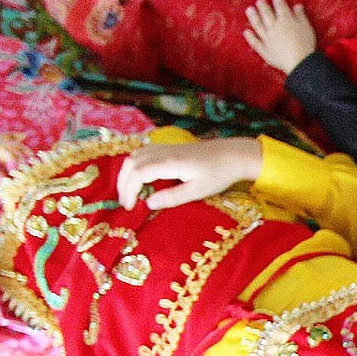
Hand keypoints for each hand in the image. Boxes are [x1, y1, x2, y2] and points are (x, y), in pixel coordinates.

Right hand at [116, 137, 263, 209]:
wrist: (233, 154)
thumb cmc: (218, 174)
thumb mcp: (197, 191)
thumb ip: (172, 197)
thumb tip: (148, 204)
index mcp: (169, 162)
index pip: (138, 174)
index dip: (129, 191)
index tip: (129, 208)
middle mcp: (163, 152)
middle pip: (131, 163)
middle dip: (123, 183)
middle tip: (125, 203)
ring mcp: (165, 147)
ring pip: (135, 156)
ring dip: (127, 173)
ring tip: (128, 193)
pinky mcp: (169, 147)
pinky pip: (143, 153)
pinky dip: (135, 165)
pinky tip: (139, 178)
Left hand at [243, 0, 316, 74]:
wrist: (300, 63)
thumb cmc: (306, 45)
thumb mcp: (307, 27)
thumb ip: (300, 16)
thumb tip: (297, 6)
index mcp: (286, 20)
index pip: (280, 6)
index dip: (277, 0)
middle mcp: (274, 27)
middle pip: (266, 13)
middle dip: (262, 5)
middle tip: (259, 1)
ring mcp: (267, 38)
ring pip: (258, 25)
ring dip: (253, 16)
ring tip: (249, 10)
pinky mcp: (265, 50)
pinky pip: (255, 42)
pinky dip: (250, 37)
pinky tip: (246, 32)